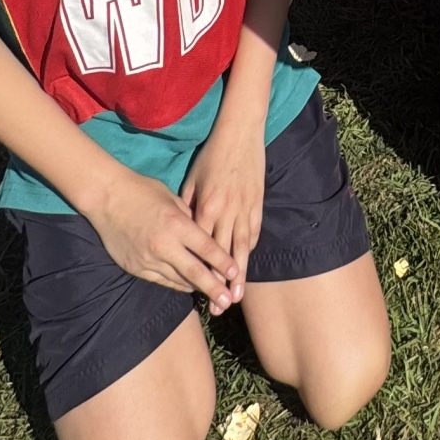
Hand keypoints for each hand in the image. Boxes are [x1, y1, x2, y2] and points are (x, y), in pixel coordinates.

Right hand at [91, 165, 240, 307]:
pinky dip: (176, 284)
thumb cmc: (142, 191)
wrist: (106, 197)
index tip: (236, 273)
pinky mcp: (135, 267)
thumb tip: (204, 234)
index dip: (223, 263)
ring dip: (195, 288)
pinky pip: (161, 280)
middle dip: (213, 288)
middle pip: (194, 272)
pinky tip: (188, 286)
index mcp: (176, 224)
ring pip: (178, 280)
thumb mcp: (172, 199)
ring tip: (212, 297)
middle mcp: (163, 245)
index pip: (206, 248)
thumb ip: (189, 219)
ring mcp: (148, 259)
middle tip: (227, 302)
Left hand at [181, 117, 267, 308]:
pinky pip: (253, 231)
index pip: (202, 248)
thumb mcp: (192, 179)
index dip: (201, 271)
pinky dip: (249, 249)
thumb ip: (187, 206)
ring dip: (240, 273)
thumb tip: (183, 229)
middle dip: (221, 283)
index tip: (198, 291)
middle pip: (223, 255)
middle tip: (220, 306)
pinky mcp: (257, 203)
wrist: (240, 133)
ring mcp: (244, 208)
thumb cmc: (211, 155)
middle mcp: (226, 212)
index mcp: (206, 207)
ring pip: (242, 248)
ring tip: (238, 295)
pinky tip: (246, 262)